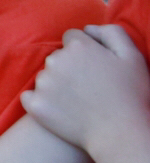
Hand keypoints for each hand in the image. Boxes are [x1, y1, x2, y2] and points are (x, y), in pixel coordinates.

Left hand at [24, 24, 149, 154]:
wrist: (120, 134)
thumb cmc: (131, 95)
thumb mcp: (132, 56)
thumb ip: (111, 32)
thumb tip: (87, 28)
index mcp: (78, 46)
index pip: (72, 38)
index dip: (86, 51)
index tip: (96, 67)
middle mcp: (56, 60)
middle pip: (57, 56)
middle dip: (70, 66)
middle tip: (89, 87)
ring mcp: (43, 83)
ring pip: (46, 76)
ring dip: (57, 84)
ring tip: (79, 101)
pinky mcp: (35, 104)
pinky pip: (30, 96)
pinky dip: (42, 102)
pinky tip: (61, 110)